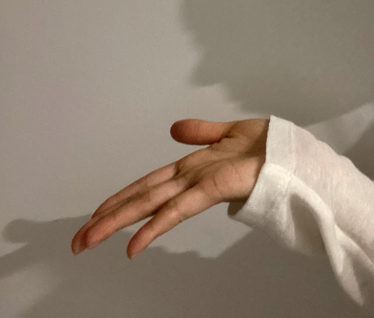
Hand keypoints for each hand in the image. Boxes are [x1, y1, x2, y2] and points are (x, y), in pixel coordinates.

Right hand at [71, 118, 268, 258]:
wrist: (296, 149)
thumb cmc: (268, 145)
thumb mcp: (229, 131)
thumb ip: (201, 132)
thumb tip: (173, 129)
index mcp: (193, 168)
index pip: (150, 184)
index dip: (122, 198)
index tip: (97, 214)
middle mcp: (191, 179)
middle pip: (143, 198)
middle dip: (109, 218)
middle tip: (78, 240)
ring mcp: (202, 184)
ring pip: (153, 205)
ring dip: (119, 223)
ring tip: (89, 239)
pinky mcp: (217, 187)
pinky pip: (180, 206)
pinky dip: (156, 226)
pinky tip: (135, 244)